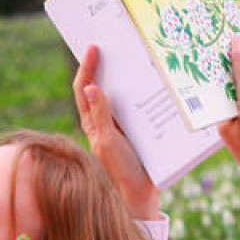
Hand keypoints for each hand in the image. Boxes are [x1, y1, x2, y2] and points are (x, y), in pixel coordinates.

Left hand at [73, 45, 160, 219]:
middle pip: (102, 86)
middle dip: (107, 64)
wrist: (139, 198)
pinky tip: (156, 83)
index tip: (93, 46)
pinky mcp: (138, 132)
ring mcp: (121, 127)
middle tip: (116, 42)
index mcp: (92, 123)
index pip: (83, 89)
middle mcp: (104, 122)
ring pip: (122, 95)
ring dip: (128, 77)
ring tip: (137, 57)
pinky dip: (144, 94)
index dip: (86, 66)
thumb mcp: (107, 142)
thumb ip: (100, 116)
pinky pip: (139, 107)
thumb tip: (91, 86)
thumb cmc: (118, 171)